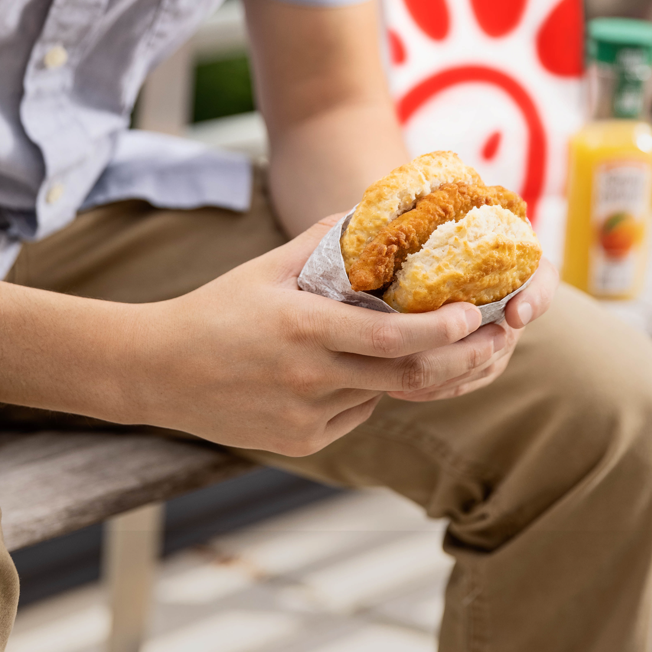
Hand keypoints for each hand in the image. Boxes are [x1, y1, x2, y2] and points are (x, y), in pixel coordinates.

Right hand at [124, 216, 526, 455]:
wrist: (158, 370)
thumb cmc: (217, 309)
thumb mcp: (270, 266)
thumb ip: (326, 240)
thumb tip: (376, 209)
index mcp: (304, 329)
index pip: (392, 339)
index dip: (442, 331)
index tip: (474, 314)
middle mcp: (308, 378)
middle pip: (406, 378)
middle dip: (460, 361)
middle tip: (493, 343)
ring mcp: (305, 416)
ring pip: (381, 395)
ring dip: (403, 372)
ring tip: (410, 344)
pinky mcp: (301, 442)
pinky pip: (354, 416)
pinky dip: (364, 393)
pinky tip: (341, 372)